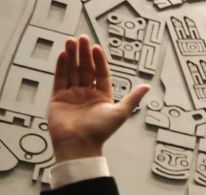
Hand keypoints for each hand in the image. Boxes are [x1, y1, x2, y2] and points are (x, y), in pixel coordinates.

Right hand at [49, 35, 149, 161]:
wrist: (78, 144)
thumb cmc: (99, 132)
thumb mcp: (120, 112)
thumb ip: (133, 98)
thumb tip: (147, 87)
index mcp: (102, 97)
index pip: (101, 74)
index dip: (99, 61)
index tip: (97, 48)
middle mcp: (87, 94)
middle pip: (85, 69)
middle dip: (84, 54)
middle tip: (82, 38)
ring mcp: (72, 95)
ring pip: (72, 71)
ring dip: (72, 56)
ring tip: (71, 41)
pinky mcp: (58, 97)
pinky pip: (60, 79)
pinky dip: (61, 66)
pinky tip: (63, 54)